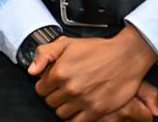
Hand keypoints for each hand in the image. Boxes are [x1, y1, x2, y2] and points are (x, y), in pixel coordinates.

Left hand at [31, 26, 157, 119]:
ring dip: (64, 107)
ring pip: (61, 114)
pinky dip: (75, 118)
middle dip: (54, 96)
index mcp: (60, 72)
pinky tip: (79, 108)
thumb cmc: (98, 50)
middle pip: (50, 102)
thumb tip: (32, 70)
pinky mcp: (97, 110)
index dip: (45, 85)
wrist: (125, 56)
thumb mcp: (67, 43)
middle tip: (64, 89)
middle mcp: (70, 88)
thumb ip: (45, 54)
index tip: (52, 83)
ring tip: (72, 98)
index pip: (40, 89)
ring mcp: (84, 101)